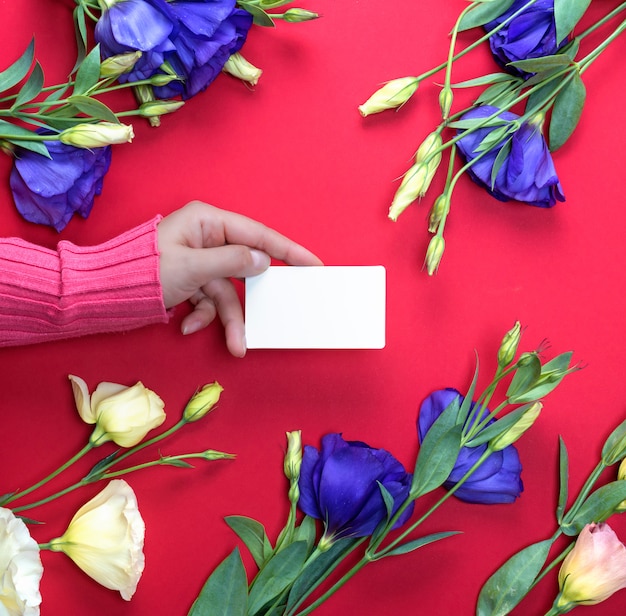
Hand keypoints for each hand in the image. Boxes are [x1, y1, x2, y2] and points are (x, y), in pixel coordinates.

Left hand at [157, 201, 321, 356]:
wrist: (104, 294)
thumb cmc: (144, 271)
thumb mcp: (192, 267)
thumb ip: (233, 262)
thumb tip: (263, 260)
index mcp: (208, 222)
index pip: (258, 234)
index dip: (288, 250)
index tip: (313, 263)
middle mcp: (207, 238)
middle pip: (244, 269)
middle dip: (250, 301)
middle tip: (278, 314)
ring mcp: (199, 260)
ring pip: (227, 292)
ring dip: (227, 318)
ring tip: (235, 345)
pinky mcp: (191, 279)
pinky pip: (208, 299)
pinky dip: (202, 315)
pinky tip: (186, 324)